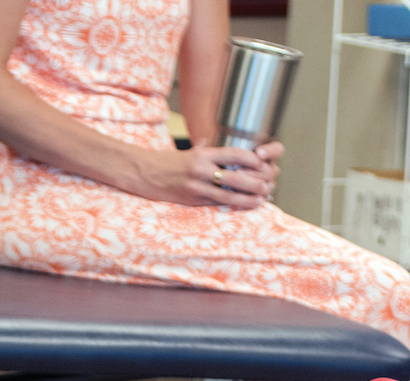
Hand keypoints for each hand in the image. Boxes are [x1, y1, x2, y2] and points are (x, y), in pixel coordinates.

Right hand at [140, 142, 276, 208]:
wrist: (141, 172)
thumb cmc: (163, 162)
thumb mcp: (186, 152)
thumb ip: (202, 149)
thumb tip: (213, 145)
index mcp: (202, 154)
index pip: (234, 155)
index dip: (252, 160)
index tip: (263, 164)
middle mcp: (201, 169)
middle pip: (235, 176)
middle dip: (254, 182)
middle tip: (268, 185)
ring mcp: (195, 186)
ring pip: (228, 193)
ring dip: (247, 197)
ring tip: (261, 199)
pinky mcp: (190, 199)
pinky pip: (214, 202)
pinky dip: (231, 204)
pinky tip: (241, 205)